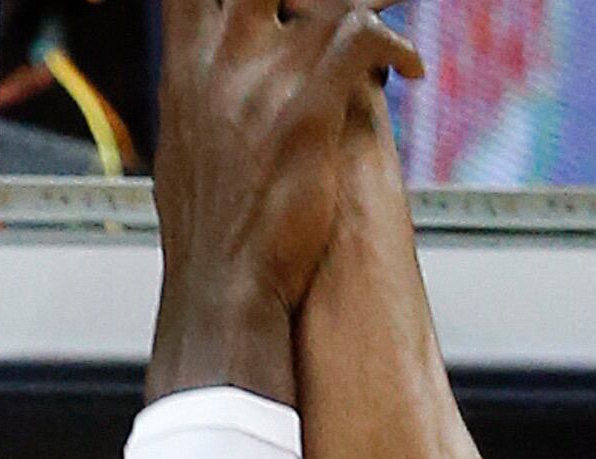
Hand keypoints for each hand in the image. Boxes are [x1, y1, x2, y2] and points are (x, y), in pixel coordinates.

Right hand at [149, 0, 420, 402]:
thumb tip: (207, 96)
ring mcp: (265, 84)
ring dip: (369, 2)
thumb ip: (200, 106)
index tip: (278, 0)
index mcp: (186, 69)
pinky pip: (363, 41)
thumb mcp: (183, 155)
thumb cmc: (208, 236)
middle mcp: (222, 62)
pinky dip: (397, 45)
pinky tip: (412, 71)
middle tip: (338, 2)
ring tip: (394, 10)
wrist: (220, 292)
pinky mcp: (309, 115)